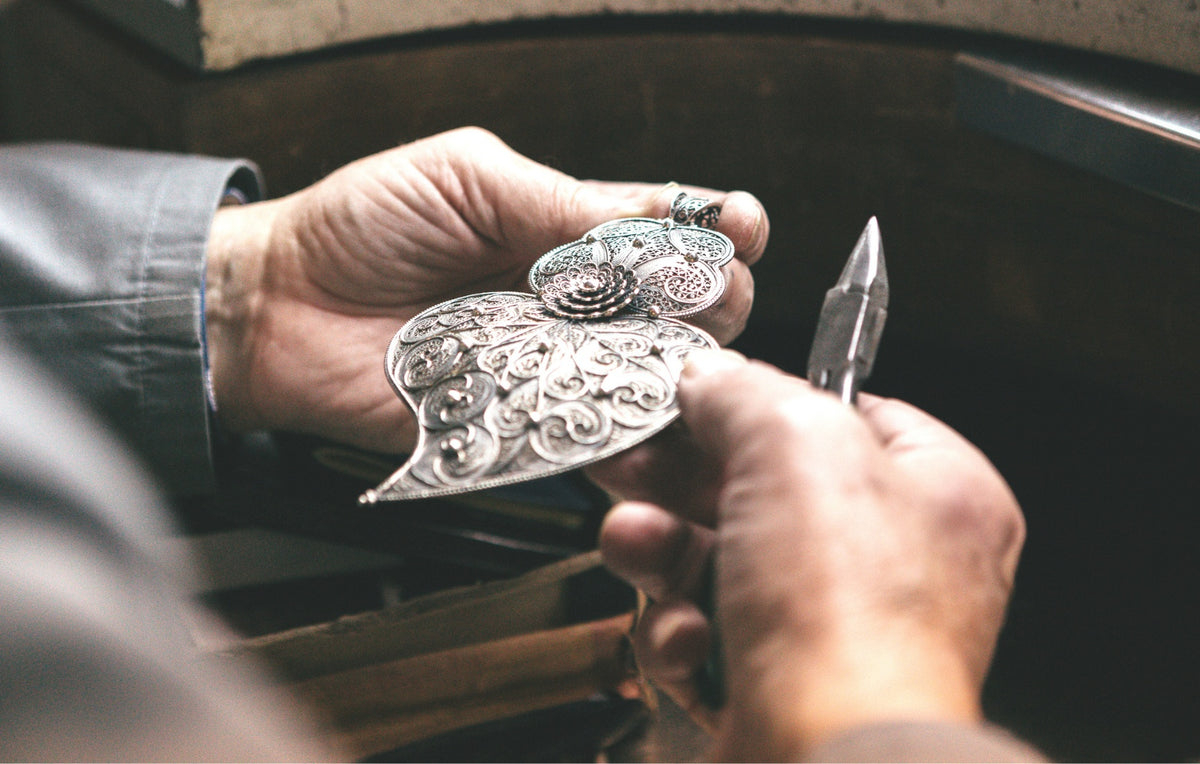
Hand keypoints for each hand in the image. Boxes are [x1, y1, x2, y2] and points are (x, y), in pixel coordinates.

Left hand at [203, 127, 766, 451]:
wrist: (280, 309)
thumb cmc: (360, 228)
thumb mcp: (465, 177)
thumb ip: (556, 200)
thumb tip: (644, 221)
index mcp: (564, 230)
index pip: (666, 229)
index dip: (715, 228)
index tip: (740, 229)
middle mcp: (570, 302)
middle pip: (678, 308)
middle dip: (712, 298)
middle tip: (708, 297)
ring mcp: (550, 365)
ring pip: (648, 374)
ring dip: (682, 366)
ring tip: (695, 355)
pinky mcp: (521, 421)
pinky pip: (589, 429)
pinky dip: (627, 426)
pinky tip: (652, 411)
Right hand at [591, 350, 1024, 759]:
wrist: (825, 759)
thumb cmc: (848, 614)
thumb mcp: (793, 444)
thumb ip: (746, 393)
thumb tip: (710, 379)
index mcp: (935, 493)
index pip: (849, 416)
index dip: (767, 399)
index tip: (698, 395)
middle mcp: (892, 566)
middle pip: (767, 491)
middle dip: (685, 477)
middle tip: (631, 456)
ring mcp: (833, 632)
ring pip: (725, 565)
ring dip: (666, 551)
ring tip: (636, 540)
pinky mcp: (777, 688)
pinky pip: (711, 636)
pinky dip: (684, 634)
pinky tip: (689, 639)